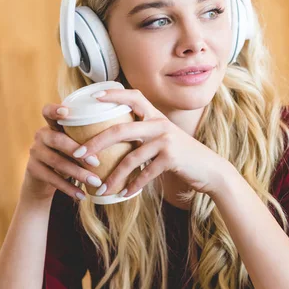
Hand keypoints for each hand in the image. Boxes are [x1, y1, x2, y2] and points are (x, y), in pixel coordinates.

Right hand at [21, 103, 104, 202]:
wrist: (45, 181)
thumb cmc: (69, 158)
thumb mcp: (76, 146)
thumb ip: (89, 140)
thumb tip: (124, 139)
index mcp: (52, 125)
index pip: (48, 112)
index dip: (55, 110)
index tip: (66, 112)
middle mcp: (41, 135)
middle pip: (57, 140)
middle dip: (78, 152)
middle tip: (97, 163)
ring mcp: (35, 152)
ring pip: (56, 161)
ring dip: (78, 173)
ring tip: (95, 182)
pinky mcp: (33, 170)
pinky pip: (52, 179)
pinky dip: (69, 188)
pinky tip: (82, 195)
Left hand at [71, 88, 229, 198]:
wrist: (210, 170)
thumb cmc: (182, 156)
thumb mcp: (164, 139)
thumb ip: (145, 135)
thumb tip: (116, 139)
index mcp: (156, 116)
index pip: (133, 97)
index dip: (113, 94)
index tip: (94, 96)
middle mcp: (160, 124)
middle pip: (121, 130)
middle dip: (96, 142)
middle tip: (78, 153)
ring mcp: (166, 140)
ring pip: (130, 157)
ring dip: (113, 175)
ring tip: (101, 188)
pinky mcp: (171, 157)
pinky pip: (145, 173)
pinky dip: (133, 186)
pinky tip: (124, 194)